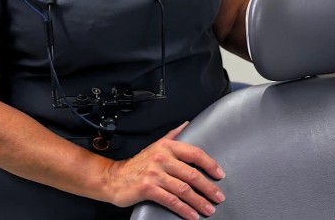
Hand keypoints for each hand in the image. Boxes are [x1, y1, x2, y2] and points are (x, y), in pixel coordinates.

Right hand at [105, 122, 225, 218]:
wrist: (114, 177)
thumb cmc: (138, 163)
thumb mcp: (155, 145)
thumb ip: (173, 135)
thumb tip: (187, 124)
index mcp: (167, 146)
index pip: (195, 153)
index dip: (210, 164)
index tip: (220, 174)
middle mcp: (162, 158)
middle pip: (192, 174)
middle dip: (208, 187)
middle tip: (218, 197)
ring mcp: (154, 174)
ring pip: (183, 189)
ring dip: (199, 201)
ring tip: (209, 209)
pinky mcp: (148, 189)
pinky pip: (171, 200)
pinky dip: (184, 209)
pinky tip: (192, 215)